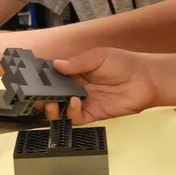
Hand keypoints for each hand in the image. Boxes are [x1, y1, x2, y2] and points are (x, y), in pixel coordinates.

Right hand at [43, 48, 161, 123]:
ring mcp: (83, 101)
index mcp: (75, 71)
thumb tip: (56, 64)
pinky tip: (75, 102)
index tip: (30, 78)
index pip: (53, 75)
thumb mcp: (98, 56)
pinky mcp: (92, 114)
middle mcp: (76, 87)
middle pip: (52, 94)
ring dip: (53, 108)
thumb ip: (77, 62)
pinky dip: (71, 112)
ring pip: (60, 109)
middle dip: (42, 96)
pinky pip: (75, 118)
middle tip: (36, 95)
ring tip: (52, 102)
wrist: (145, 80)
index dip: (42, 78)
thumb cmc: (123, 63)